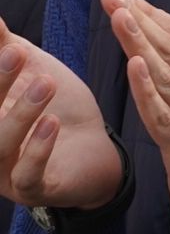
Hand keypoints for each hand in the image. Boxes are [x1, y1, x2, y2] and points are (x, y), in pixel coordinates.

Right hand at [0, 20, 120, 210]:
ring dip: (21, 113)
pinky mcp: (32, 190)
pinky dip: (37, 149)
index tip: (2, 44)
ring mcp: (3, 172)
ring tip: (46, 84)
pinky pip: (27, 175)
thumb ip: (7, 47)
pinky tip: (51, 123)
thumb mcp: (34, 72)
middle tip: (17, 54)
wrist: (95, 150)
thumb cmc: (58, 108)